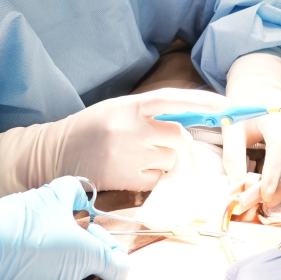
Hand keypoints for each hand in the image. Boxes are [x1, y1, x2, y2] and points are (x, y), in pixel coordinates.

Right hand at [0, 91, 204, 195]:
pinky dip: (153, 178)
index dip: (201, 100)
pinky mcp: (123, 178)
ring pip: (169, 161)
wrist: (55, 153)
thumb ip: (150, 113)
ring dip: (164, 163)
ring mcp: (126, 154)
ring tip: (138, 158)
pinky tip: (132, 171)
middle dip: (179, 145)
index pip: (172, 99)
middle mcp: (129, 128)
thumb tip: (192, 118)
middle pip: (177, 137)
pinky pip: (156, 180)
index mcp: (129, 106)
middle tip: (166, 147)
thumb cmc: (92, 129)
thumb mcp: (118, 110)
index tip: (225, 105)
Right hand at [0, 177, 131, 279]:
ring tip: (41, 233)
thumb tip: (80, 196)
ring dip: (62, 253)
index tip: (91, 228)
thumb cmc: (21, 221)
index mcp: (86, 258)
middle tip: (63, 223)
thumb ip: (74, 192)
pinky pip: (47, 278)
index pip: (120, 267)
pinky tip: (26, 247)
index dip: (111, 246)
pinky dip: (43, 264)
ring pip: (68, 271)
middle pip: (93, 266)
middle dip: (82, 244)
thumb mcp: (53, 194)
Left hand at [226, 54, 280, 209]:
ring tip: (273, 192)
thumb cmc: (245, 109)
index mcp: (274, 114)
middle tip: (267, 201)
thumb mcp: (231, 129)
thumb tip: (236, 191)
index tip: (264, 196)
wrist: (262, 87)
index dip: (273, 173)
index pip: (279, 146)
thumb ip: (233, 159)